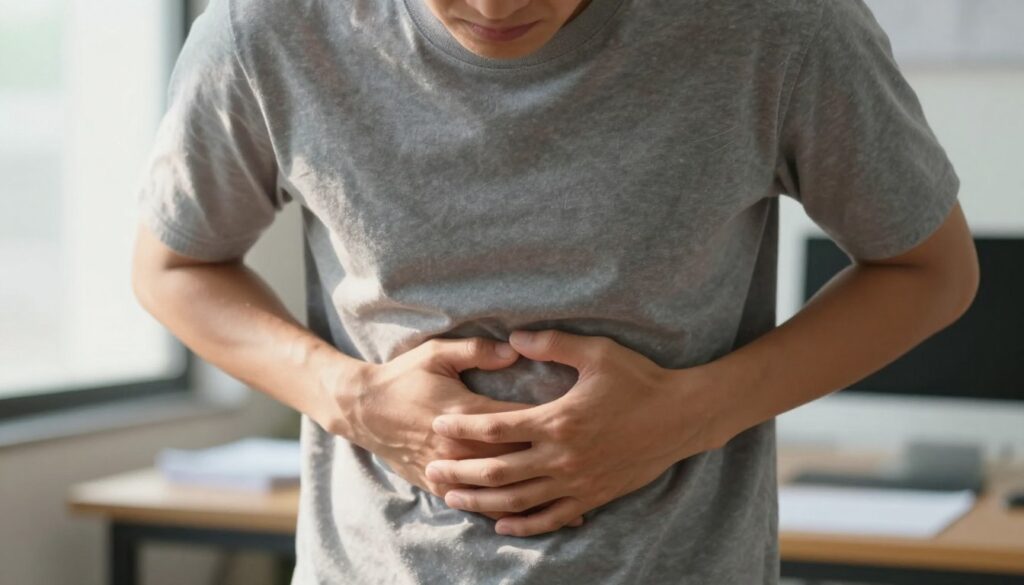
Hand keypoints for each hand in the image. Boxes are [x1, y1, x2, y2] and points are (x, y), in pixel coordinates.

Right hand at [340, 336, 584, 524]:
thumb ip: (476, 351)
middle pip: (515, 461)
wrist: (363, 411)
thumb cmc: (403, 377)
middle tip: (595, 467)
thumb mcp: (436, 354)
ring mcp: (449, 470)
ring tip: (579, 507)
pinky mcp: (439, 485)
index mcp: (464, 413)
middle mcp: (459, 447)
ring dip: (538, 499)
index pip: (516, 422)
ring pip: (500, 492)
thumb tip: (515, 350)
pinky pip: (479, 506)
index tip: (585, 424)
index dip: (550, 426)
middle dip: (553, 466)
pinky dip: (509, 515)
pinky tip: (535, 521)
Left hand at [424, 330, 719, 536]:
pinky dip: (523, 525)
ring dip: (482, 500)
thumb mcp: (597, 353)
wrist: (682, 417)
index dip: (464, 427)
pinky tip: (501, 526)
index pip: (498, 427)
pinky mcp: (592, 496)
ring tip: (453, 497)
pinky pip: (551, 517)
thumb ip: (552, 344)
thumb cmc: (639, 380)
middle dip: (461, 470)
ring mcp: (577, 481)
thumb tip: (513, 338)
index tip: (439, 424)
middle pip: (499, 470)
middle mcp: (562, 456)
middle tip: (432, 468)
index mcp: (558, 419)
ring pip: (518, 499)